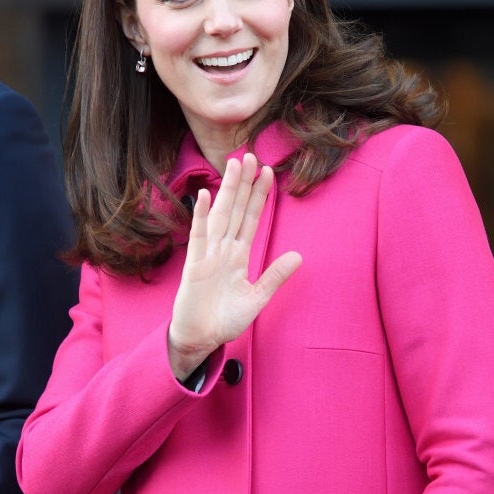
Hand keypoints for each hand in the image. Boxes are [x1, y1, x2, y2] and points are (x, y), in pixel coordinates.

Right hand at [168, 153, 301, 378]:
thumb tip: (299, 255)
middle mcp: (223, 249)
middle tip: (250, 154)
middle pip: (235, 209)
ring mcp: (208, 254)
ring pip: (220, 214)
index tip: (268, 172)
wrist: (200, 339)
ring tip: (233, 164)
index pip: (251, 218)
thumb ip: (275, 276)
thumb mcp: (257, 299)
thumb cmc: (224, 320)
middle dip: (244, 183)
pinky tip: (203, 196)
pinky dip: (200, 216)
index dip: (259, 196)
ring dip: (227, 190)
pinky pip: (198, 237)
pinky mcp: (194, 265)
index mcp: (238, 255)